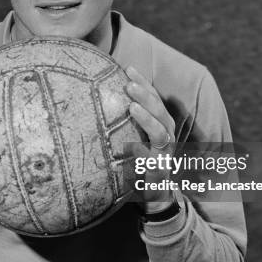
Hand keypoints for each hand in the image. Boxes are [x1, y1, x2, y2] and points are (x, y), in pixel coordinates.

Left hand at [125, 66, 177, 214]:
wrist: (151, 193)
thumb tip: (95, 98)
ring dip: (148, 117)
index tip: (127, 68)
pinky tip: (132, 146)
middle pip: (159, 109)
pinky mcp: (161, 170)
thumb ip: (121, 120)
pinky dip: (143, 151)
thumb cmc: (136, 160)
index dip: (143, 82)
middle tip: (128, 83)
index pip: (153, 97)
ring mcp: (166, 152)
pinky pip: (154, 159)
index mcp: (159, 122)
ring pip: (162, 131)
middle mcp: (166, 134)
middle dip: (146, 94)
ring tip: (132, 106)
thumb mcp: (130, 136)